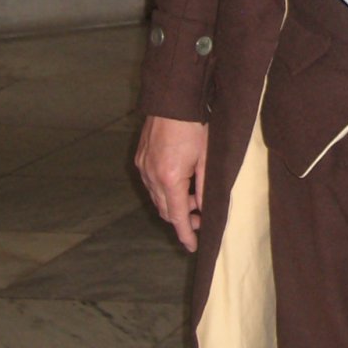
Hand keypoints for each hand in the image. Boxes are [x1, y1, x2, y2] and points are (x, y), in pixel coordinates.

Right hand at [135, 115, 208, 252]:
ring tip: (194, 197)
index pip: (178, 217)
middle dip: (183, 219)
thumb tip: (208, 209)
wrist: (173, 101)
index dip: (186, 234)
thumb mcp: (207, 158)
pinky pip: (151, 184)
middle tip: (201, 218)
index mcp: (170, 179)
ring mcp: (143, 167)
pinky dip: (164, 190)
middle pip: (165, 210)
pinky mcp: (140, 158)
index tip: (193, 246)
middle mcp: (151, 177)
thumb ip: (207, 187)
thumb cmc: (195, 126)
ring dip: (174, 204)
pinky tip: (180, 182)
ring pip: (157, 198)